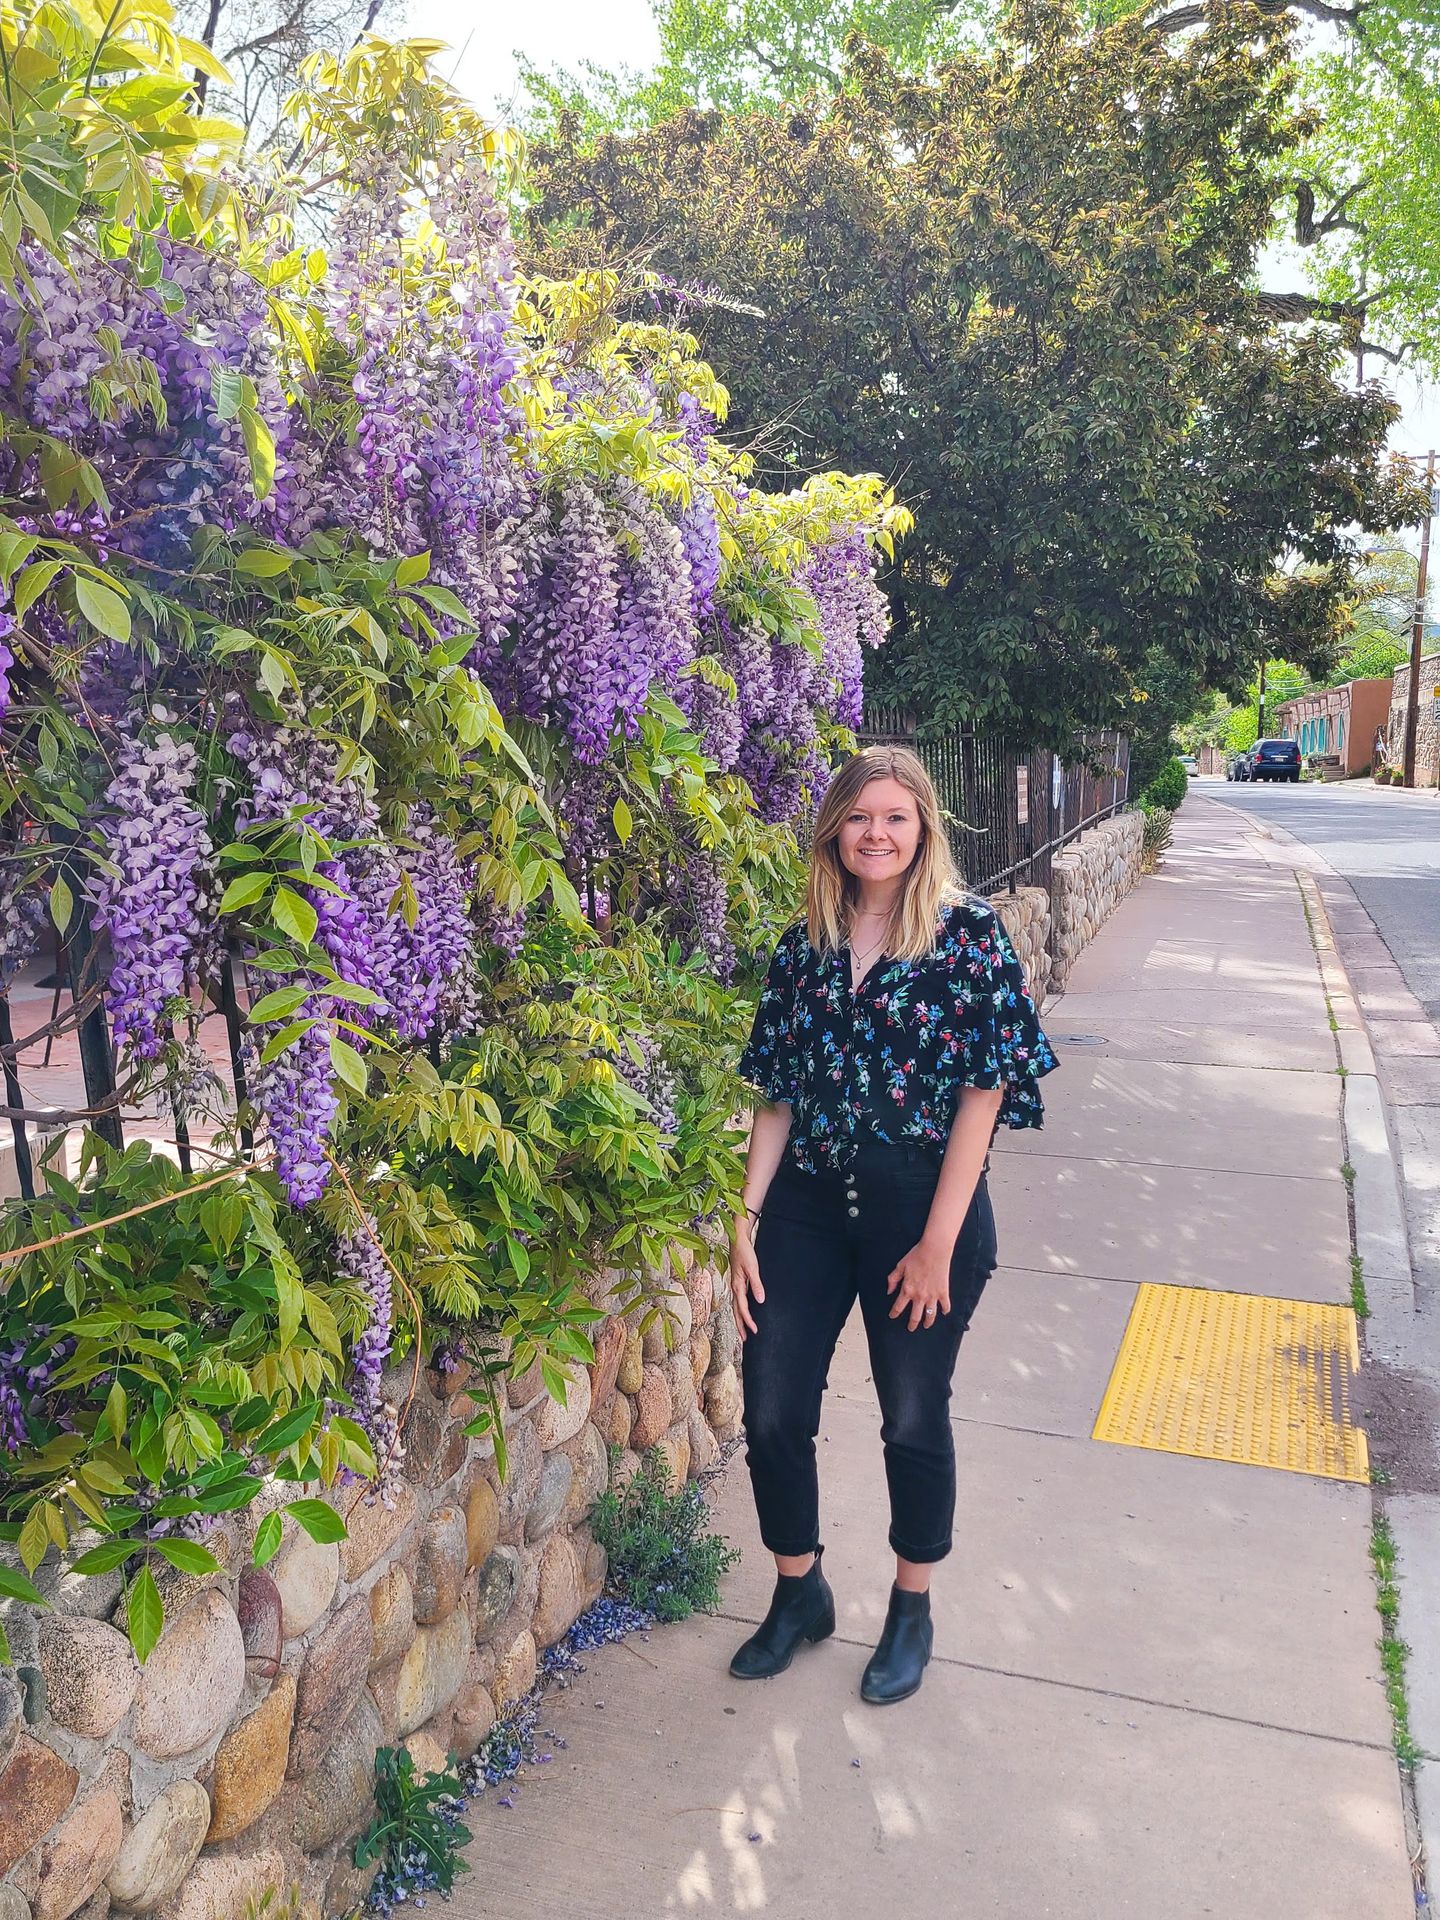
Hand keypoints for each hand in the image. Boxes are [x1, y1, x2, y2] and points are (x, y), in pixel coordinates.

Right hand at [728, 1218, 765, 1343]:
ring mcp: (735, 1285)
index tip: (755, 1331)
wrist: (738, 1240)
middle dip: (740, 1325)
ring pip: (735, 1306)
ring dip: (739, 1319)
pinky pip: (738, 1300)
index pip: (742, 1308)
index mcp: (737, 1286)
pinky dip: (740, 1309)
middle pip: (736, 1311)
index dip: (748, 1321)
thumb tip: (760, 1301)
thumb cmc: (744, 1252)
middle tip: (744, 1339)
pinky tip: (744, 1311)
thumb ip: (756, 1285)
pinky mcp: (738, 1282)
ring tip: (743, 1330)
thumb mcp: (753, 1268)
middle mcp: (734, 1287)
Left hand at [886, 1236, 951, 1331]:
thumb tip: (889, 1291)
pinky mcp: (944, 1292)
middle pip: (915, 1316)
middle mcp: (920, 1296)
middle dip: (912, 1324)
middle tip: (910, 1328)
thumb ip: (893, 1279)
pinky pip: (945, 1306)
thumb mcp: (900, 1266)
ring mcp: (933, 1296)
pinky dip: (945, 1310)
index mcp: (907, 1289)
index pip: (898, 1307)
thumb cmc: (916, 1255)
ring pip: (930, 1315)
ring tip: (926, 1325)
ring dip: (928, 1322)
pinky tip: (943, 1312)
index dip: (894, 1313)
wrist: (934, 1250)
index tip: (893, 1316)